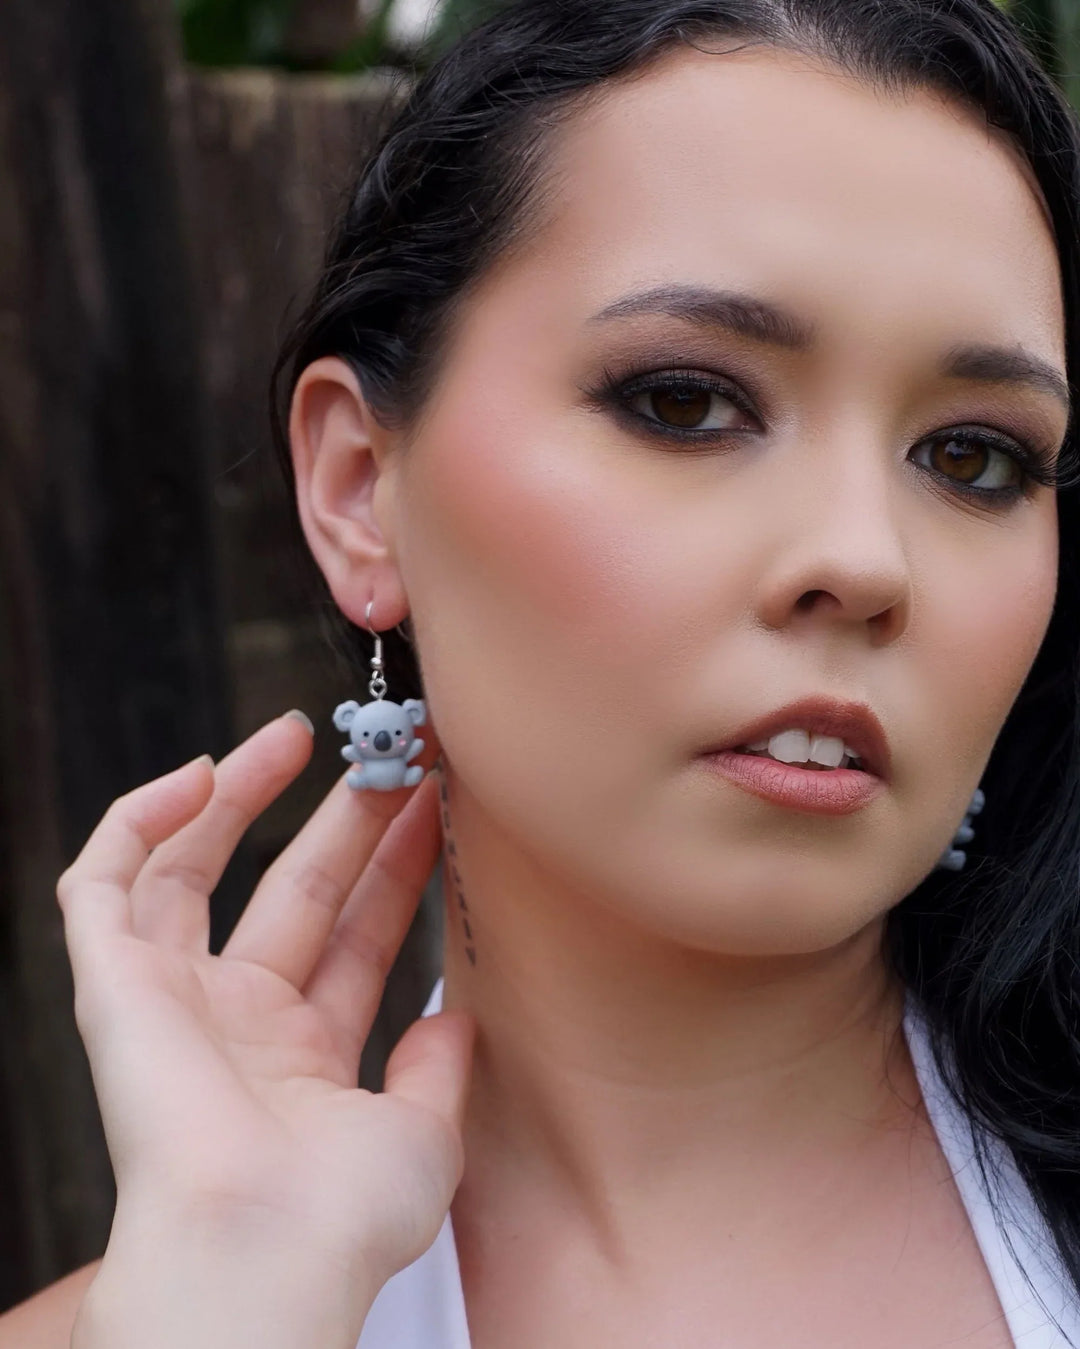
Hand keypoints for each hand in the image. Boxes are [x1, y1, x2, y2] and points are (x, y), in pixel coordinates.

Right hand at [57, 714, 471, 1348]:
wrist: (263, 1251)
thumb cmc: (341, 1216)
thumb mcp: (423, 1134)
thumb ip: (438, 1068)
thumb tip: (457, 1015)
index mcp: (302, 1059)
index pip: (355, 938)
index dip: (394, 868)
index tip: (438, 803)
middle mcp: (234, 1023)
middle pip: (291, 891)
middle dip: (344, 820)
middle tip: (394, 755)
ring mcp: (170, 999)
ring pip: (196, 872)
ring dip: (244, 799)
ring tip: (300, 733)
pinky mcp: (111, 982)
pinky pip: (101, 882)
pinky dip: (137, 823)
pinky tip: (198, 774)